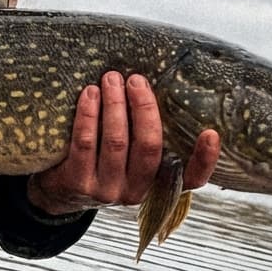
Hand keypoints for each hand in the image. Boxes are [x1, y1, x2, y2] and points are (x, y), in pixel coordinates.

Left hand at [27, 71, 219, 215]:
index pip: (192, 180)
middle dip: (143, 108)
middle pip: (148, 147)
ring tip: (111, 78)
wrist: (60, 190)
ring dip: (114, 104)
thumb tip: (154, 83)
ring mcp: (107, 191)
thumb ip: (145, 133)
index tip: (211, 132)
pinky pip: (85, 143)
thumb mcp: (130, 155)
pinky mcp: (79, 183)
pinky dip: (88, 114)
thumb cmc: (103, 159)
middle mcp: (136, 192)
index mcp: (158, 183)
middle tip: (135, 79)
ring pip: (116, 142)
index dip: (204, 160)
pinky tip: (88, 94)